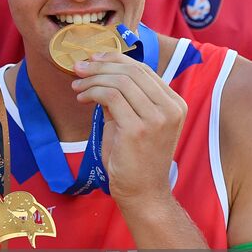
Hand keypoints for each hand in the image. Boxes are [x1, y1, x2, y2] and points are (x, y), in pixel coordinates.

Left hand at [72, 52, 185, 206]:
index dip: (115, 59)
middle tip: (78, 68)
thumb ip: (124, 97)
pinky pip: (110, 97)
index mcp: (174, 102)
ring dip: (92, 79)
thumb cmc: (135, 158)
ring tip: (76, 87)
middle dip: (100, 66)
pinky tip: (81, 99)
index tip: (92, 60)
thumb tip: (100, 72)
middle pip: (131, 71)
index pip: (142, 69)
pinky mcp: (138, 128)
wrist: (142, 192)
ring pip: (120, 81)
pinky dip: (92, 92)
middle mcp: (171, 107)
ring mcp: (157, 118)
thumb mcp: (133, 120)